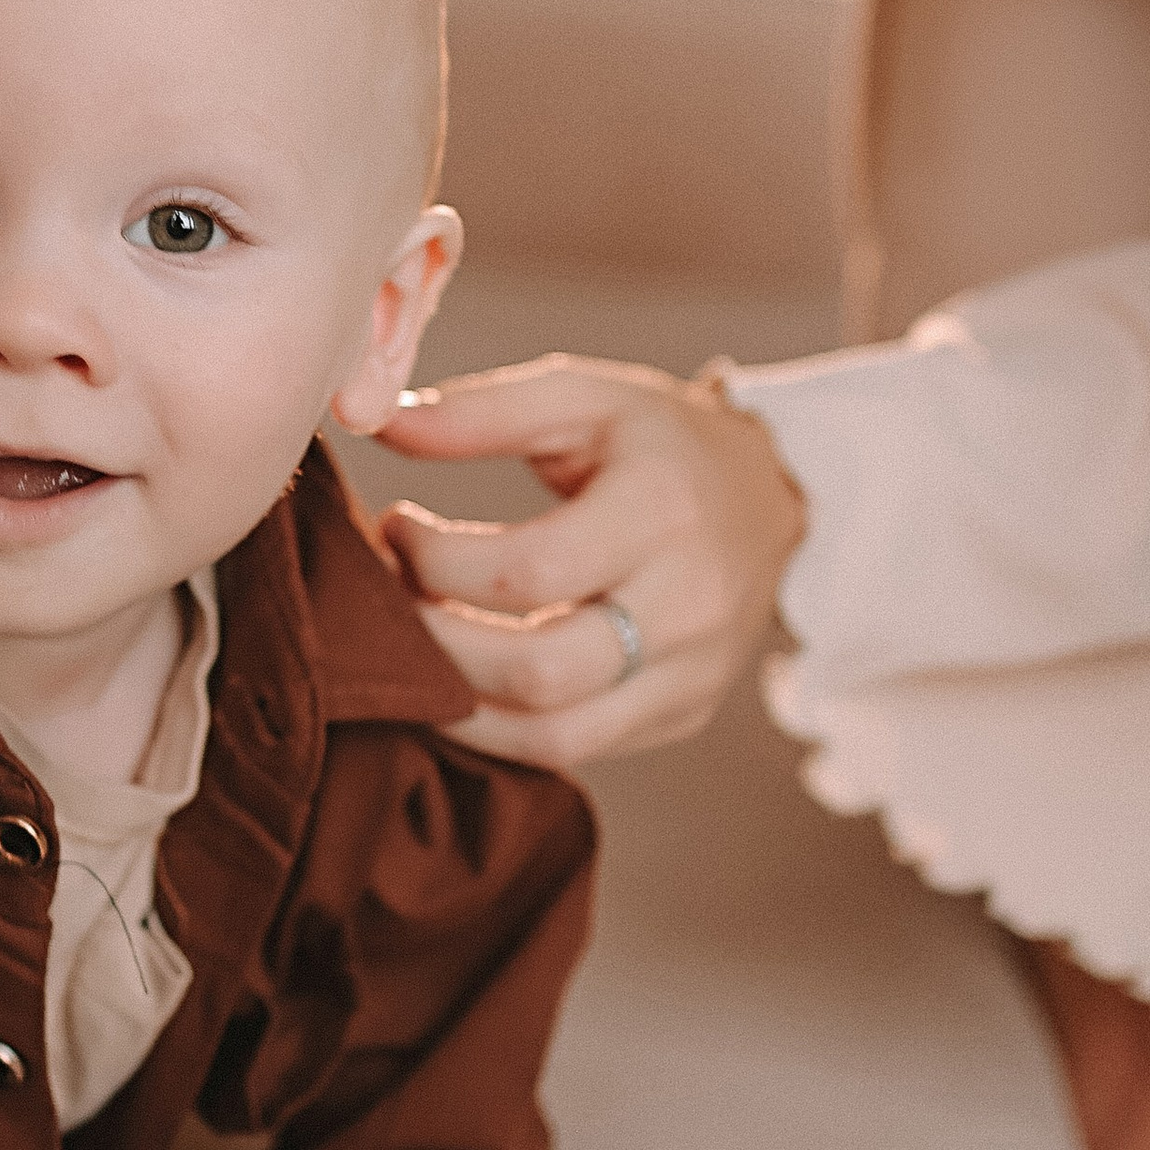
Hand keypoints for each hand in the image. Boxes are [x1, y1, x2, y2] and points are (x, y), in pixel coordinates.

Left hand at [372, 356, 804, 772]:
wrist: (773, 499)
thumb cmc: (660, 444)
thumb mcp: (583, 397)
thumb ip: (480, 413)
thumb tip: (377, 423)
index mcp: (661, 512)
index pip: (528, 571)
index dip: (436, 561)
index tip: (396, 528)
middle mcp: (688, 606)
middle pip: (539, 671)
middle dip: (436, 645)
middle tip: (394, 600)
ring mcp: (690, 675)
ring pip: (554, 737)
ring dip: (458, 704)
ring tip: (417, 649)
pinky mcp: (681, 715)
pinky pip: (576, 751)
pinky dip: (501, 728)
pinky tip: (465, 679)